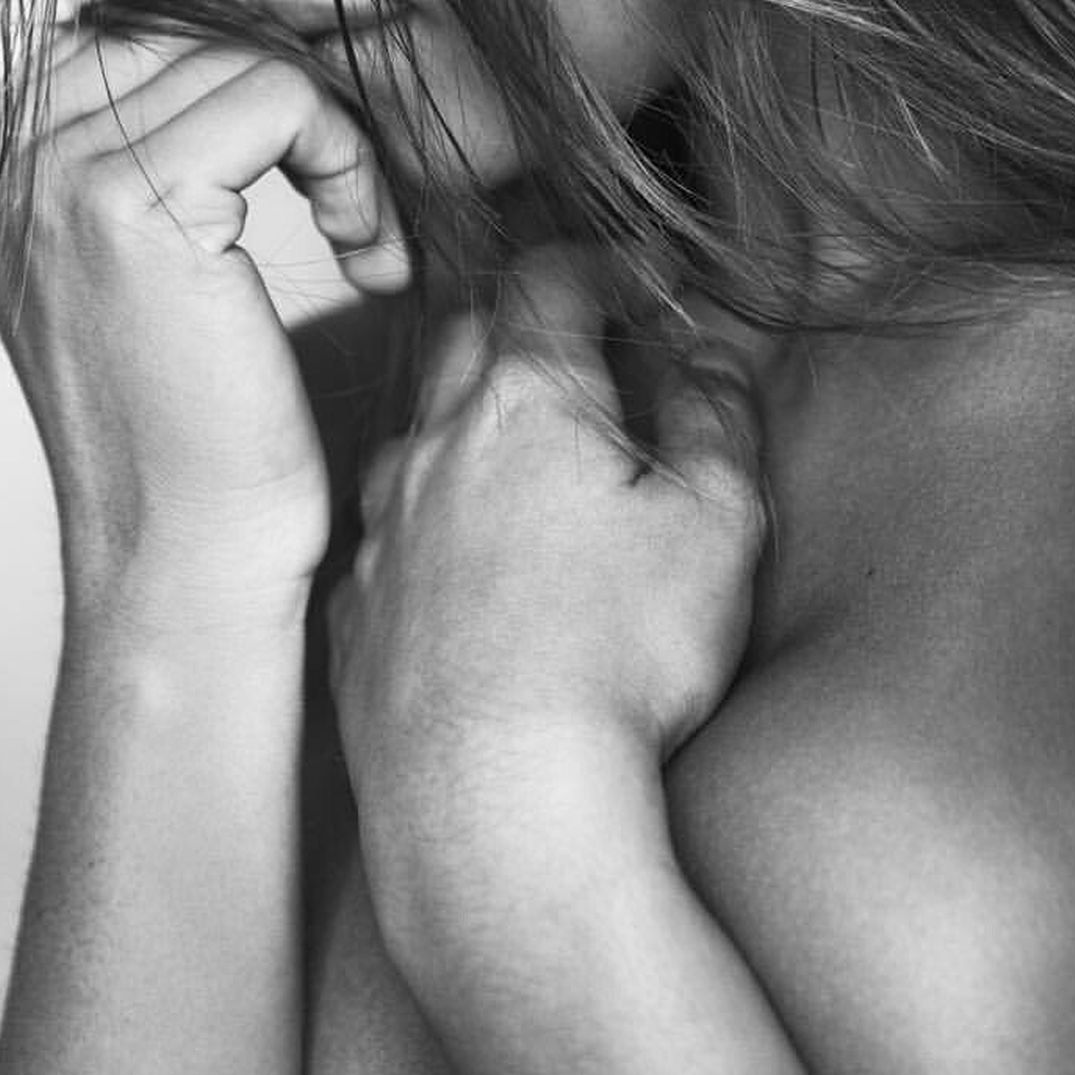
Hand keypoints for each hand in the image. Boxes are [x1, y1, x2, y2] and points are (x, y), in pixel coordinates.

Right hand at [0, 29, 409, 619]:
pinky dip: (352, 166)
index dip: (264, 90)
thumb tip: (254, 12)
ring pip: (254, 60)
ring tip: (363, 239)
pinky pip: (285, 97)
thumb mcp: (149, 249)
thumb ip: (157, 127)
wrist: (186, 556)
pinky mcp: (124, 201)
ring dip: (343, 146)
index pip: (157, 30)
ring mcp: (47, 170)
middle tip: (359, 212)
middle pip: (204, 33)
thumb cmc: (188, 414)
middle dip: (308, 115)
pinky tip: (368, 253)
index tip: (320, 179)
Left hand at [327, 248, 765, 926]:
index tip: (644, 285)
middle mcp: (436, 448)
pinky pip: (388, 537)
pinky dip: (431, 526)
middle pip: (468, 340)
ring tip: (531, 469)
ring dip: (470, 427)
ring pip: (417, 436)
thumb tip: (709, 359)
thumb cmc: (616, 660)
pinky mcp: (357, 615)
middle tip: (586, 356)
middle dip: (526, 327)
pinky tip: (470, 572)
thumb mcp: (714, 526)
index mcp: (526, 403)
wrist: (491, 807)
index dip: (602, 267)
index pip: (551, 282)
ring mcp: (383, 531)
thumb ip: (717, 422)